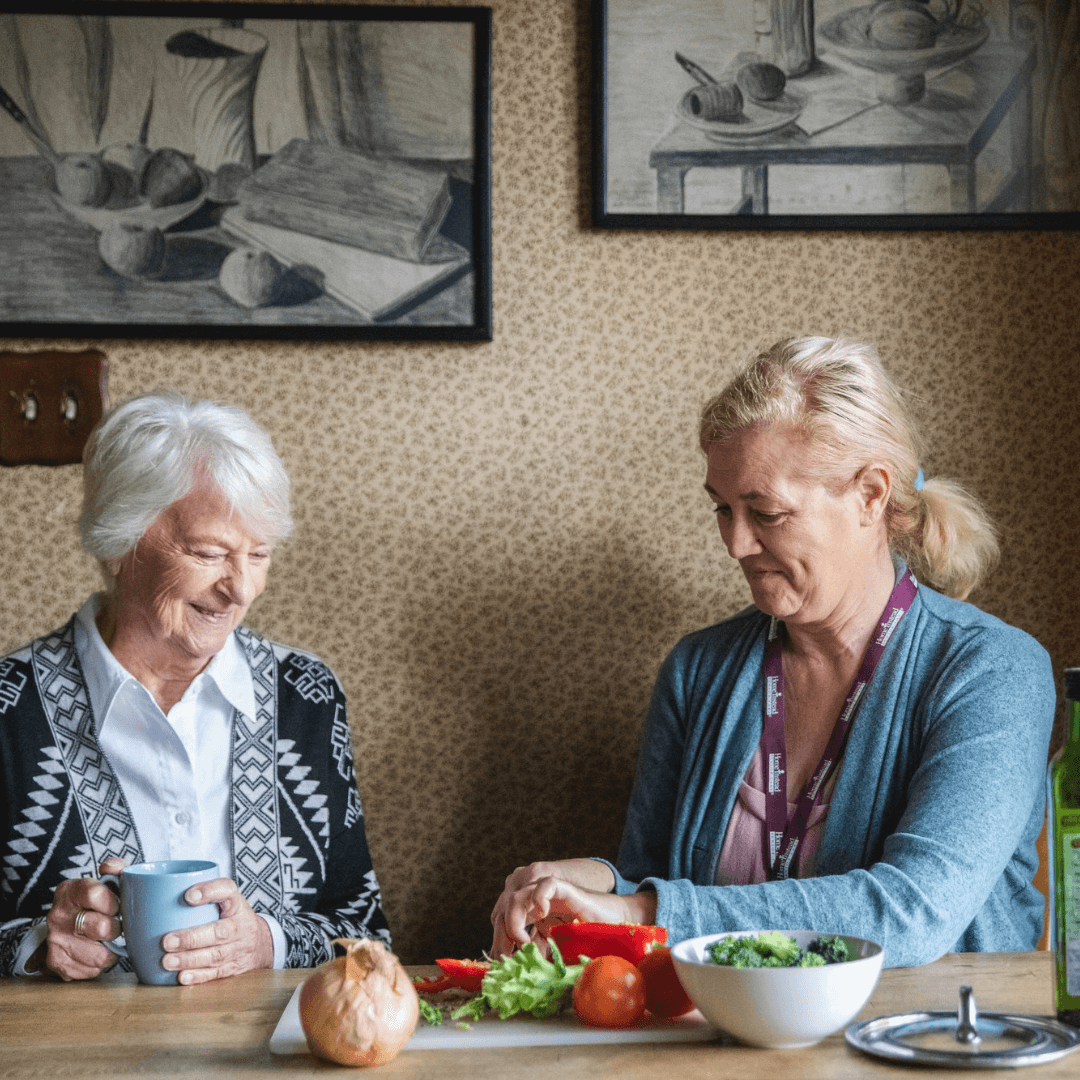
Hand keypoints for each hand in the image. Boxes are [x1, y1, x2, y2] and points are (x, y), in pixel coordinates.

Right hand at [39, 856, 124, 979]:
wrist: (67, 924)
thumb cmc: (94, 902)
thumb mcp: (103, 881)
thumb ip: (114, 869)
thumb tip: (115, 867)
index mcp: (69, 891)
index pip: (95, 895)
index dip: (113, 903)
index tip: (117, 907)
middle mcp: (57, 915)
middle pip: (101, 928)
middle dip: (116, 929)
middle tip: (115, 926)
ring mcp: (55, 940)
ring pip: (99, 955)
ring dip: (110, 950)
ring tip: (107, 941)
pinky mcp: (57, 962)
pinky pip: (91, 970)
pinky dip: (100, 965)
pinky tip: (97, 952)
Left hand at [160, 877, 272, 983]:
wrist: (262, 943)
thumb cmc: (232, 919)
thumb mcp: (226, 903)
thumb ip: (201, 901)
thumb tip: (154, 900)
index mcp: (236, 904)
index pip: (227, 891)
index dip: (210, 892)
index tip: (188, 895)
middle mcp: (241, 925)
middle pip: (220, 932)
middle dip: (192, 938)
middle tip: (167, 941)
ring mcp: (239, 948)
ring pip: (216, 955)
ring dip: (190, 960)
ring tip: (168, 961)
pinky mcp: (235, 967)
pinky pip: (216, 973)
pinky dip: (199, 976)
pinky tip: (182, 977)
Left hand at [490, 859, 648, 957]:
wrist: (615, 926)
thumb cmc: (588, 940)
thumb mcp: (556, 951)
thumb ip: (539, 954)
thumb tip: (516, 969)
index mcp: (533, 915)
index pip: (506, 921)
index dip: (499, 940)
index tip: (500, 961)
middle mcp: (538, 902)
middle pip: (506, 908)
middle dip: (501, 933)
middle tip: (506, 956)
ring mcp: (550, 894)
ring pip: (519, 895)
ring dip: (514, 919)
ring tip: (523, 941)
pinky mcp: (565, 889)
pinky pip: (546, 884)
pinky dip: (539, 897)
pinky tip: (542, 914)